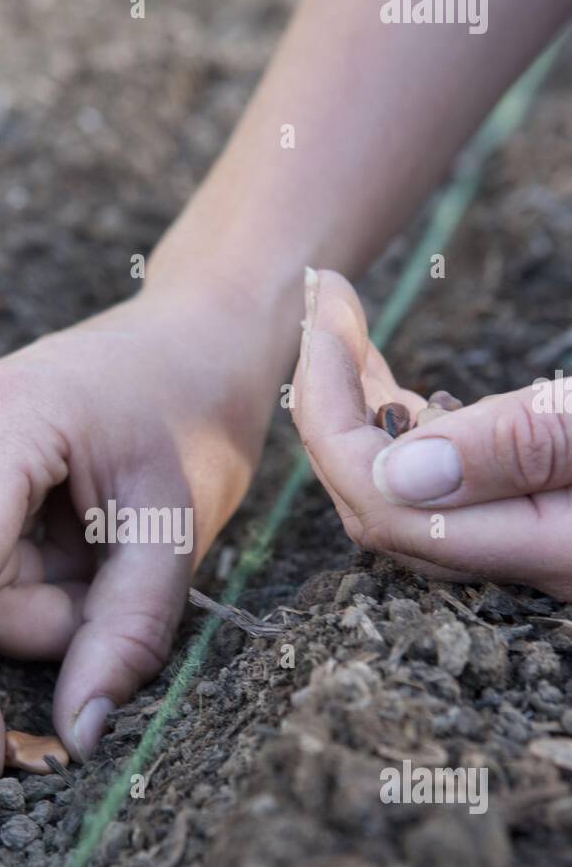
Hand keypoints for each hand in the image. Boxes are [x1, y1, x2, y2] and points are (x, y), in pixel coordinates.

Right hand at [0, 285, 271, 779]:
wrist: (200, 330)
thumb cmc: (201, 410)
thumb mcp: (178, 528)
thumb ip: (128, 634)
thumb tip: (75, 736)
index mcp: (2, 422)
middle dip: (53, 619)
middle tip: (127, 574)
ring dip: (54, 594)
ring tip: (112, 537)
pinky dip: (44, 569)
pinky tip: (83, 523)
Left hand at [292, 268, 571, 597]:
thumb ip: (524, 447)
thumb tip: (396, 472)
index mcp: (541, 549)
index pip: (384, 503)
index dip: (331, 411)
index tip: (325, 317)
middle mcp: (525, 562)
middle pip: (379, 503)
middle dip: (331, 399)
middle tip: (326, 303)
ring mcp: (532, 546)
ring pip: (408, 498)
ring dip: (365, 413)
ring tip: (345, 328)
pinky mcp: (541, 523)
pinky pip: (447, 493)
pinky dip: (412, 435)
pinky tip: (406, 393)